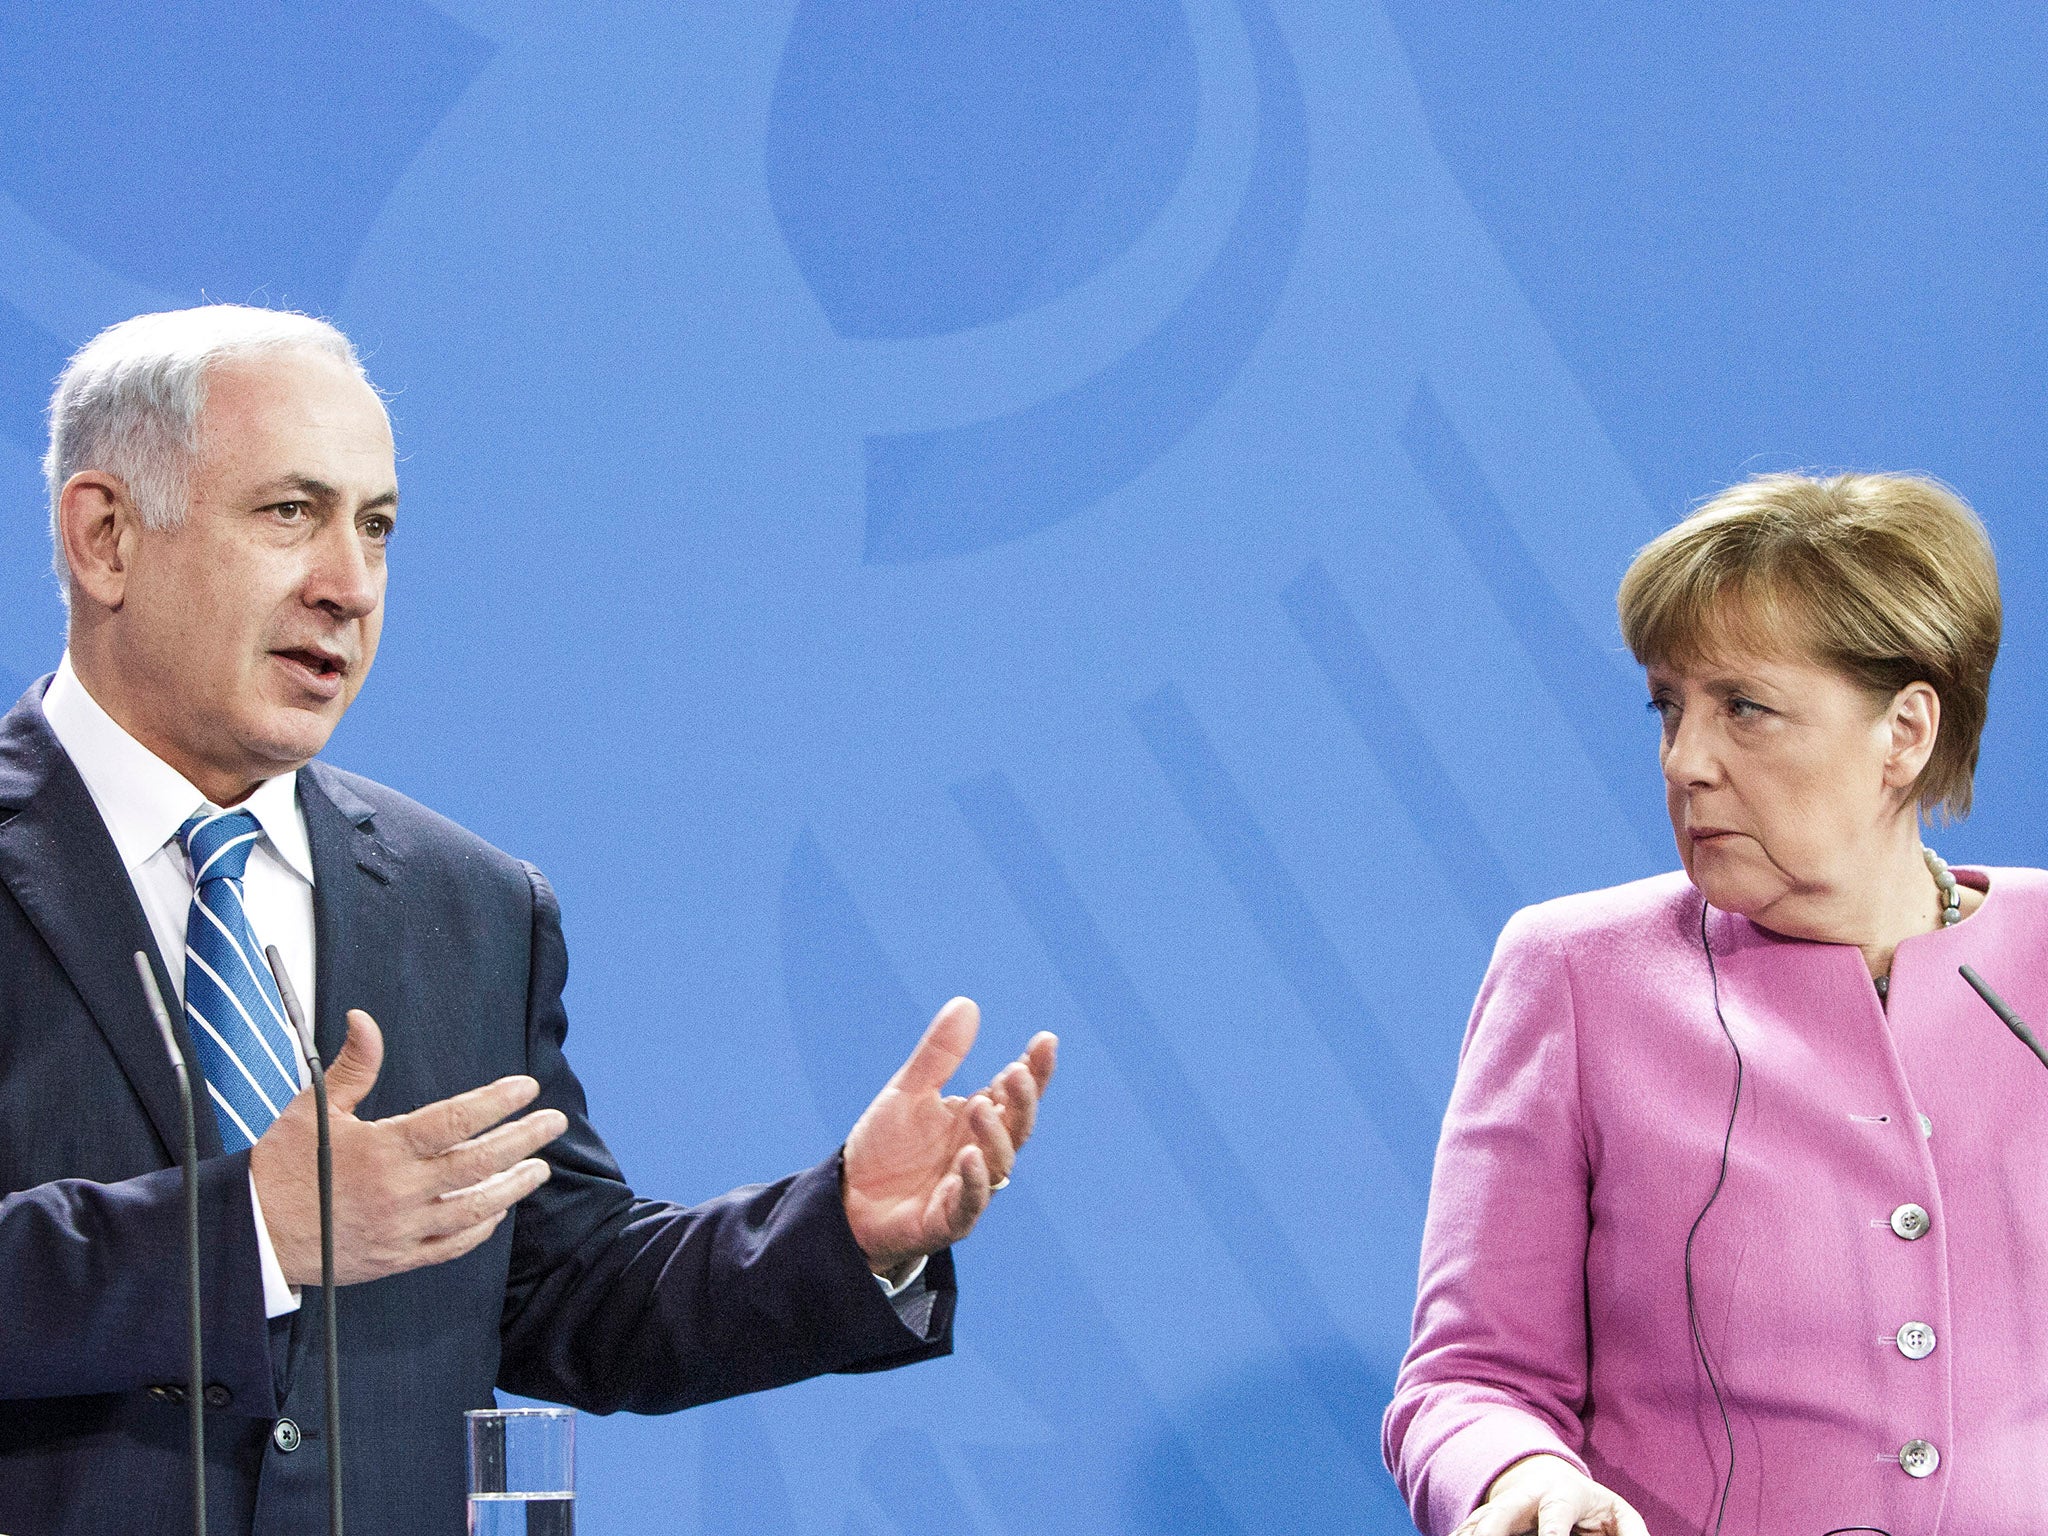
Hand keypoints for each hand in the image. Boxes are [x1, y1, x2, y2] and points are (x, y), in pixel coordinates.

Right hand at [249, 1009, 568, 1285]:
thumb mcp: (314, 1107)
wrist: (252, 1233)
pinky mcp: (398, 1257)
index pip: (456, 1121)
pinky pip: (452, 1244)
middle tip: (553, 1122)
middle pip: (479, 1164)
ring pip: (475, 1208)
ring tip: (539, 1167)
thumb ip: (353, 1065)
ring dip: (513, 1186)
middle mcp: (400, 1190)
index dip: (496, 1102)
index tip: (526, 1088)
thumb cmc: (282, 1167)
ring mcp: (402, 1228)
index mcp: (384, 1149)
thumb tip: (364, 1018)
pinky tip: (497, 1209)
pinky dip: (481, 1226)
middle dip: (523, 1140)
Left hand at [842, 997, 1057, 1277]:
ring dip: (994, 1137)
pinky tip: (967, 1157)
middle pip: (1017, 1128)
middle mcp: (981, 1153)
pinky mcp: (947, 1221)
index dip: (1034, 1071)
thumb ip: (939, 1055)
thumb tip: (967, 1004)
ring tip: (981, 1106)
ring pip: (998, 1165)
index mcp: (977, 1122)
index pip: (1015, 1095)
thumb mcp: (908, 1092)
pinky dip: (972, 1182)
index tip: (1045, 1040)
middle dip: (1022, 1102)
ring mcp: (968, 1188)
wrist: (848, 1201)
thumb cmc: (886, 1147)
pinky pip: (968, 1204)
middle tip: (1015, 1073)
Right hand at [1455, 1455, 1650, 1535]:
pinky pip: (1468, 1528)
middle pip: (1504, 1510)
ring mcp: (1503, 1505)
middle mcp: (1527, 1496)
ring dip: (1470, 1533)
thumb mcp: (1618, 1514)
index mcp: (1563, 1493)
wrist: (1549, 1479)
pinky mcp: (1488, 1517)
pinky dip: (1459, 1533)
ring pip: (1479, 1520)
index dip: (1552, 1532)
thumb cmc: (1592, 1506)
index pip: (1556, 1513)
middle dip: (1494, 1528)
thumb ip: (1631, 1534)